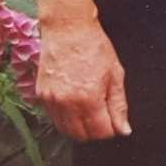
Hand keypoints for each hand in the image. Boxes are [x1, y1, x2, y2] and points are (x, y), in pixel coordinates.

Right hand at [36, 16, 130, 140]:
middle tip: (103, 115)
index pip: (101, 132)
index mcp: (88, 98)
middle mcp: (67, 104)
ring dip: (80, 127)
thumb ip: (119, 104)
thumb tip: (124, 129)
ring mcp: (51, 101)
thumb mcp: (115, 73)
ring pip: (66, 131)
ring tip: (89, 109)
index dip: (111, 130)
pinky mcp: (41, 96)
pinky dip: (66, 118)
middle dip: (95, 131)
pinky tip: (75, 103)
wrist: (68, 29)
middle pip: (82, 136)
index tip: (114, 121)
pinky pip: (54, 118)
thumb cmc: (94, 46)